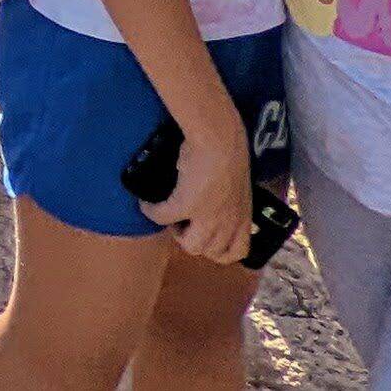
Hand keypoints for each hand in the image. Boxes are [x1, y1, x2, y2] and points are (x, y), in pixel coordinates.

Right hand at [152, 125, 250, 265]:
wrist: (219, 138)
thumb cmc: (230, 152)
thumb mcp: (237, 185)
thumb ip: (229, 201)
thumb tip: (214, 201)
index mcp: (243, 217)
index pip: (237, 252)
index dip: (219, 249)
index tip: (207, 235)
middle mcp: (228, 223)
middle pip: (209, 251)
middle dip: (195, 240)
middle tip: (185, 222)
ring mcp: (208, 217)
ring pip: (190, 245)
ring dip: (176, 232)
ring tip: (169, 216)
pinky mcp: (187, 205)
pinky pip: (162, 218)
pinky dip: (151, 212)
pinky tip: (146, 204)